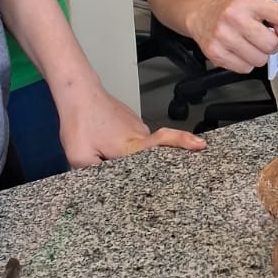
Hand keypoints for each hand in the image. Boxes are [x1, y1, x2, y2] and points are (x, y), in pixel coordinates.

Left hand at [58, 88, 205, 167]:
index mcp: (130, 145)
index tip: (201, 145)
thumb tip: (101, 185)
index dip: (183, 143)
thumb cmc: (80, 121)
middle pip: (157, 152)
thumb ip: (93, 175)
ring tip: (107, 154)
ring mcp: (136, 126)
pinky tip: (107, 145)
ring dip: (129, 153)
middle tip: (141, 166)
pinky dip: (124, 144)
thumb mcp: (79, 157)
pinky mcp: (130, 122)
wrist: (77, 92)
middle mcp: (138, 134)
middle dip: (155, 162)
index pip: (163, 142)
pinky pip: (134, 139)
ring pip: (141, 147)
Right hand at [187, 0, 277, 74]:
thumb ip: (275, 18)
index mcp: (248, 1)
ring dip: (257, 54)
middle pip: (271, 44)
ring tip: (245, 42)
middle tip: (258, 35)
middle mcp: (234, 17)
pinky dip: (244, 63)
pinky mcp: (216, 53)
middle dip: (270, 44)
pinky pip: (245, 69)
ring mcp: (223, 36)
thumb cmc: (232, 9)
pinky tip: (236, 50)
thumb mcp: (254, 5)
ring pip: (259, 59)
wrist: (200, 13)